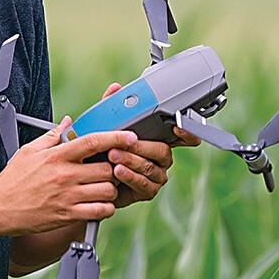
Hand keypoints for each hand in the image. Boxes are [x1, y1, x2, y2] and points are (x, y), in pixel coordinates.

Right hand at [0, 116, 137, 236]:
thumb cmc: (13, 180)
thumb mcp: (29, 151)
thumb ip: (51, 136)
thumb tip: (67, 122)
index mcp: (56, 156)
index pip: (92, 142)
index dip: (115, 137)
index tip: (129, 136)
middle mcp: (64, 175)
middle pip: (107, 168)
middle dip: (113, 168)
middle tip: (108, 170)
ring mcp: (68, 196)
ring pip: (108, 190)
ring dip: (111, 189)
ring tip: (102, 188)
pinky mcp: (68, 215)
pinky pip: (100, 211)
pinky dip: (105, 208)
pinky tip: (98, 204)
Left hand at [99, 82, 177, 207]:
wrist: (91, 176)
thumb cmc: (102, 149)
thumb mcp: (105, 125)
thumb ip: (111, 107)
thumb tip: (115, 88)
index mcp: (158, 139)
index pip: (183, 136)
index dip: (187, 132)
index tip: (179, 127)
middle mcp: (161, 158)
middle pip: (163, 151)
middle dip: (142, 146)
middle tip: (124, 142)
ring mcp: (156, 175)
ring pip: (151, 168)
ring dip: (132, 161)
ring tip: (113, 156)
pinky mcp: (148, 190)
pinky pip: (144, 184)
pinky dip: (130, 176)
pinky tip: (117, 171)